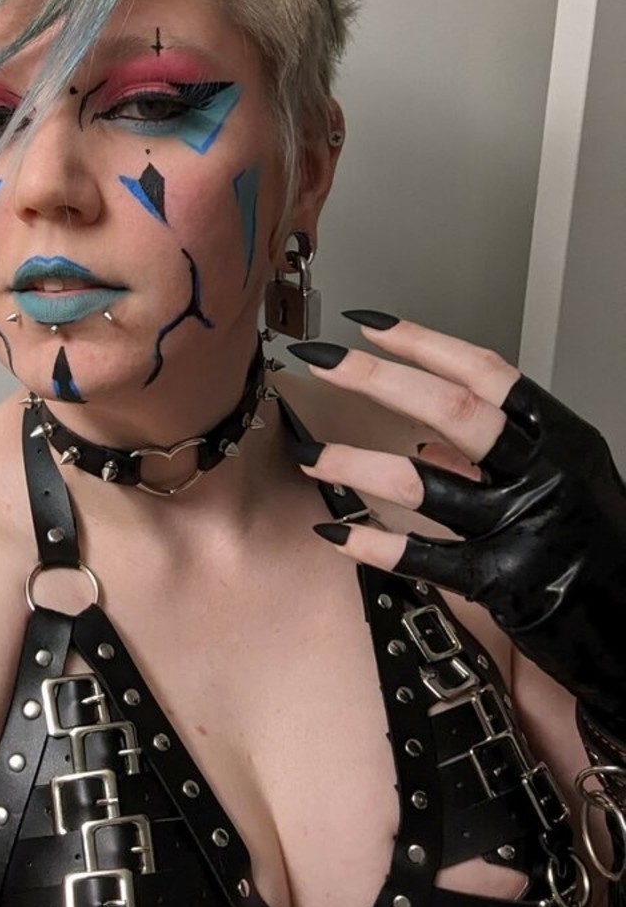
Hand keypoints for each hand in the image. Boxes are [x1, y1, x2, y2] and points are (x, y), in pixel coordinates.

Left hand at [287, 313, 625, 738]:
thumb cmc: (599, 545)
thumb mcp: (564, 477)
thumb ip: (499, 454)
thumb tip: (428, 440)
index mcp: (559, 437)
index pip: (486, 372)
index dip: (425, 343)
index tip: (370, 325)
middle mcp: (542, 473)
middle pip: (450, 409)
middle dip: (378, 378)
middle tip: (325, 360)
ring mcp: (521, 526)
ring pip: (420, 482)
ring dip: (354, 462)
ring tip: (311, 454)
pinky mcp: (502, 581)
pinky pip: (422, 557)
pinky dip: (372, 544)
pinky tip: (335, 535)